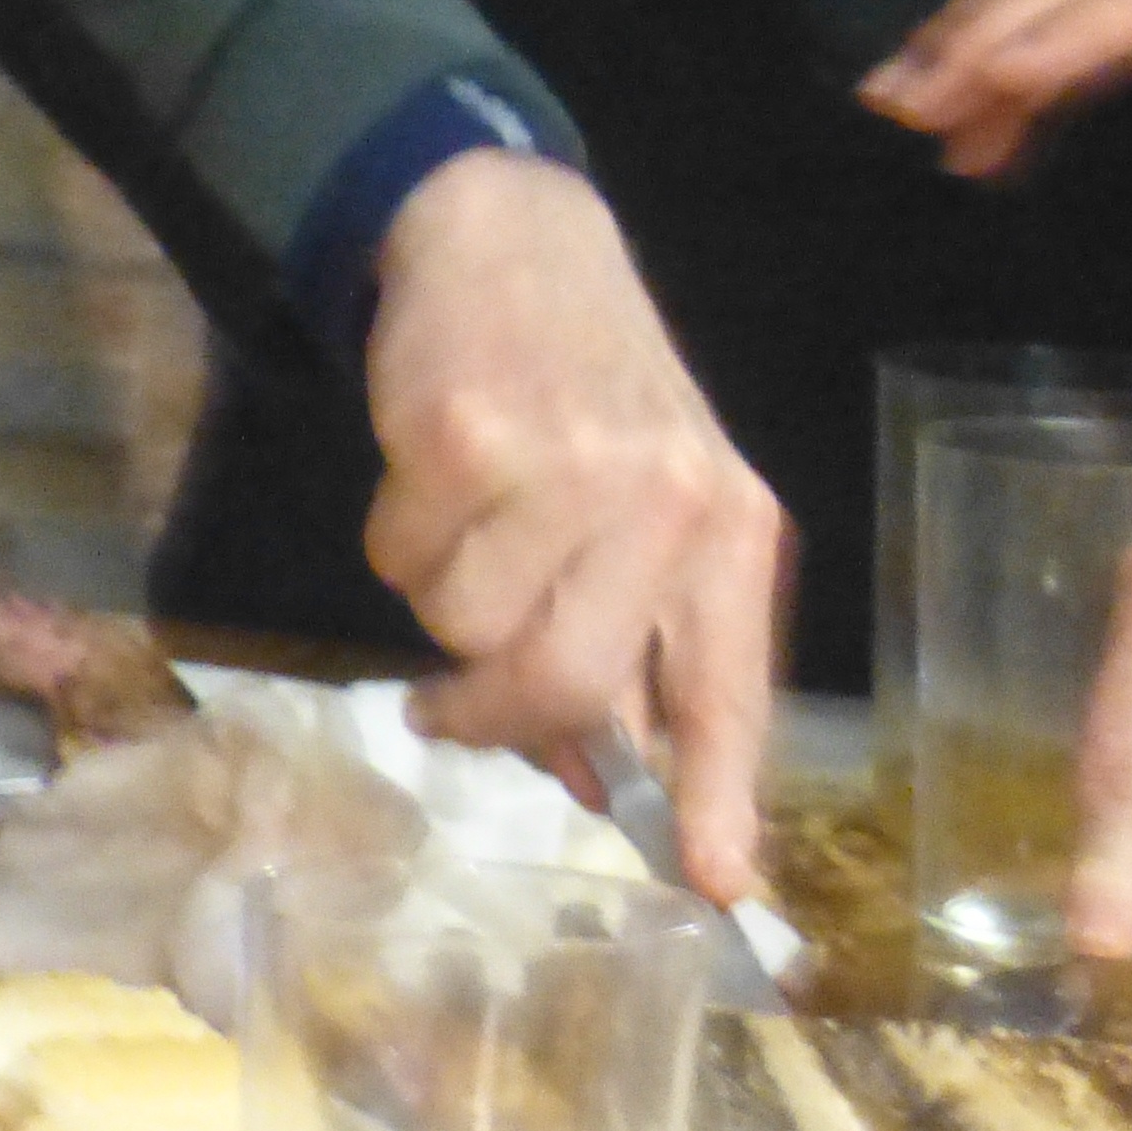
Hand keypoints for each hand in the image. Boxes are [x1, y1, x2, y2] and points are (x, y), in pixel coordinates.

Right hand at [358, 151, 784, 903]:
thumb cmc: (595, 401)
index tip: (720, 886)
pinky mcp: (466, 436)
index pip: (729, 687)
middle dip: (493, 713)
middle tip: (454, 701)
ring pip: (464, 629)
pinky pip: (402, 560)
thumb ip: (636, 642)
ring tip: (475, 523)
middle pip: (562, 684)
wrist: (518, 244)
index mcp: (729, 528)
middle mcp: (666, 499)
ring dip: (443, 599)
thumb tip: (595, 784)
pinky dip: (401, 535)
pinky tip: (440, 472)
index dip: (722, 793)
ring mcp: (568, 466)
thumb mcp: (654, 509)